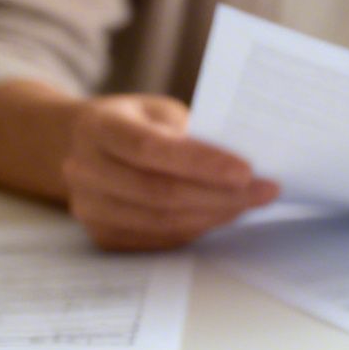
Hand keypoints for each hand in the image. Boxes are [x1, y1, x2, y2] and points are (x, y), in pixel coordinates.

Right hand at [60, 95, 277, 251]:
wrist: (84, 147)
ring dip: (214, 215)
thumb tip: (241, 164)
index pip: (151, 149)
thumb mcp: (159, 111)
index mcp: (99, 127)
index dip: (201, 163)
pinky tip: (222, 214)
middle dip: (220, 195)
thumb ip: (190, 131)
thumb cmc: (135, 123)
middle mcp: (85, 169)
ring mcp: (89, 207)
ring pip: (162, 221)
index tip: (246, 171)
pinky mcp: (102, 234)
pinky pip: (157, 239)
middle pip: (160, 193)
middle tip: (264, 191)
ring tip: (250, 203)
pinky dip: (196, 228)